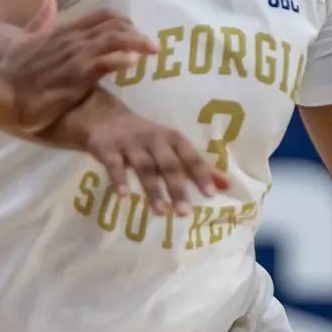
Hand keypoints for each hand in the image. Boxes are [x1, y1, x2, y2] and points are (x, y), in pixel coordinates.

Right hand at [0, 0, 156, 133]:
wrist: (2, 93)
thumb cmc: (12, 71)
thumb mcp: (25, 39)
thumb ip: (40, 19)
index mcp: (64, 31)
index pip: (102, 16)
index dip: (122, 21)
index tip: (133, 32)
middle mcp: (74, 39)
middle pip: (115, 24)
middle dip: (136, 32)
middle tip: (150, 46)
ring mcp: (77, 56)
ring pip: (116, 39)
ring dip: (138, 43)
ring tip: (152, 51)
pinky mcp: (78, 76)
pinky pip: (107, 62)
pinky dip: (123, 59)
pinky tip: (134, 63)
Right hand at [45, 93, 229, 215]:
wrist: (104, 118)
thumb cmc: (146, 138)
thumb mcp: (172, 147)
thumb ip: (198, 166)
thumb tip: (227, 185)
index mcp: (172, 138)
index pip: (191, 156)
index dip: (202, 174)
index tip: (212, 194)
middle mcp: (154, 138)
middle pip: (168, 164)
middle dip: (178, 188)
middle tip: (185, 212)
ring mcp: (130, 143)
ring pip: (144, 167)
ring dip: (153, 190)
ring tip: (161, 212)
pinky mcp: (108, 148)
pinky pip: (114, 165)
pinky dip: (119, 180)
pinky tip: (123, 196)